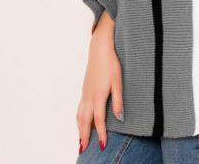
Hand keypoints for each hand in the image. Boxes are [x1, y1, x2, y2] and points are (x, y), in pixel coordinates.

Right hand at [76, 12, 122, 153]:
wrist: (100, 48)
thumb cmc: (111, 63)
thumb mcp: (118, 81)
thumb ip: (119, 100)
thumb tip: (120, 118)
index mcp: (99, 95)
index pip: (98, 120)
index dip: (101, 134)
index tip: (103, 146)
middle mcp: (89, 96)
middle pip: (85, 121)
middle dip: (84, 136)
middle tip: (83, 150)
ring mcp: (85, 92)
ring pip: (79, 115)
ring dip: (79, 129)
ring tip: (80, 141)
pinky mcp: (84, 89)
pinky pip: (79, 108)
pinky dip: (78, 119)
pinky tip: (81, 122)